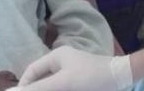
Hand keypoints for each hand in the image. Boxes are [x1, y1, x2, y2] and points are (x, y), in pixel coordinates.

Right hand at [13, 46, 131, 90]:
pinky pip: (61, 87)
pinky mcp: (78, 83)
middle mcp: (61, 63)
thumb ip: (40, 88)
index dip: (24, 85)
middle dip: (36, 90)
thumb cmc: (91, 77)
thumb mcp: (64, 82)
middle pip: (41, 79)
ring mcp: (70, 73)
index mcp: (57, 56)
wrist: (120, 78)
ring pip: (51, 85)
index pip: (32, 70)